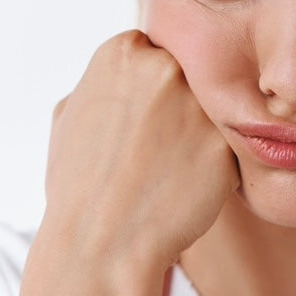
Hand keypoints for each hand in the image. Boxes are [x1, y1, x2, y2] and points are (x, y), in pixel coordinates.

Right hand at [42, 30, 240, 271]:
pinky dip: (214, 168)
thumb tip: (125, 74)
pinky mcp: (226, 144)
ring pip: (210, 111)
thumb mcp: (68, 115)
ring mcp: (198, 104)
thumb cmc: (77, 186)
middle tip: (160, 146)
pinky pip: (227, 149)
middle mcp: (163, 67)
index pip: (153, 50)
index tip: (142, 118)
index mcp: (121, 52)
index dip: (149, 88)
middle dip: (179, 104)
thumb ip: (102, 83)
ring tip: (170, 171)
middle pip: (188, 74)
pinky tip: (186, 190)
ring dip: (199, 134)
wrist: (99, 245)